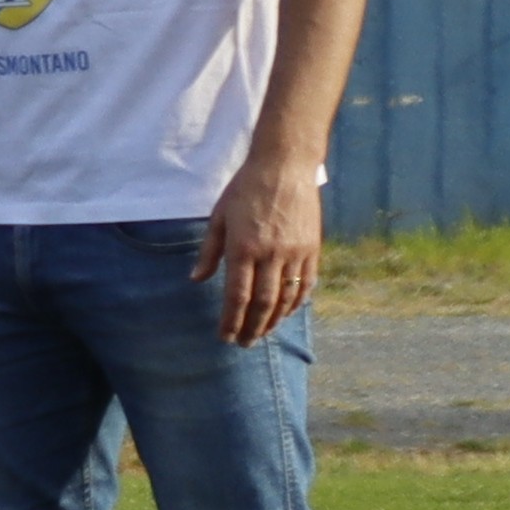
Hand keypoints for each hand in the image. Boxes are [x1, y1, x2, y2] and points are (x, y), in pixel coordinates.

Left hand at [206, 147, 322, 345]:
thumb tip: (196, 279)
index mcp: (243, 247)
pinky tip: (287, 312)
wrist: (285, 167)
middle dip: (252, 327)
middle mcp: (271, 254)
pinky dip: (297, 302)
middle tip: (243, 343)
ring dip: (274, 320)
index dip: (231, 320)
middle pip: (263, 303)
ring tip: (263, 333)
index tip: (224, 336)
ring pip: (286, 297)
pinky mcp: (312, 248)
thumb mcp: (219, 216)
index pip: (237, 295)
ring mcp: (295, 252)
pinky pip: (307, 283)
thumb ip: (209, 251)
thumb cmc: (245, 189)